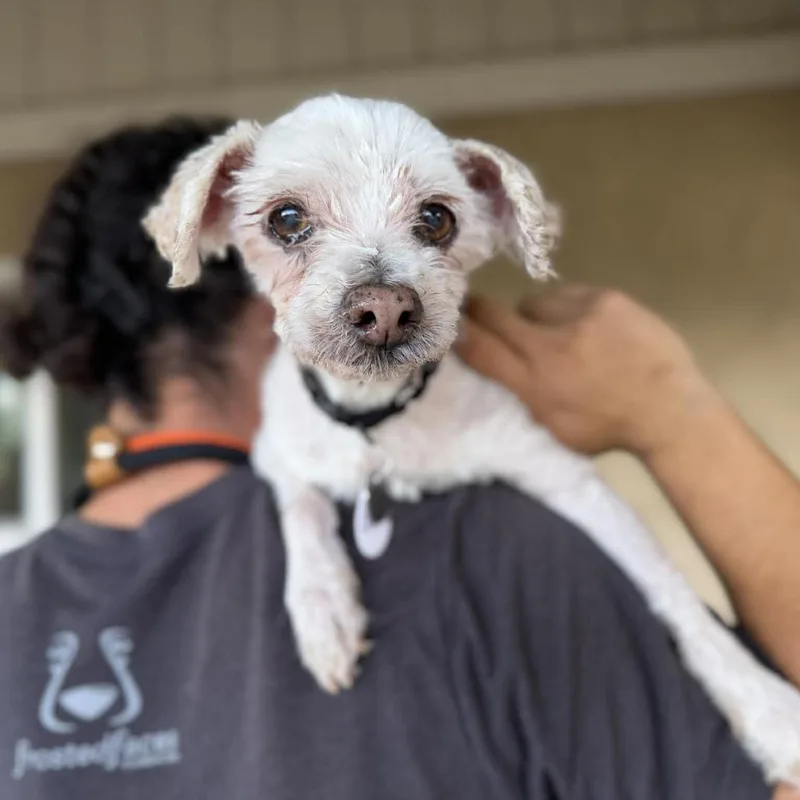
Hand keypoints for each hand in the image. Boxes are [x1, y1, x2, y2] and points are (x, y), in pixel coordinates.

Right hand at [456, 285, 722, 459]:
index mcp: (534, 384)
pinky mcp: (605, 299)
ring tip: (557, 333)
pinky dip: (568, 308)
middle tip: (480, 313)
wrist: (670, 409)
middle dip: (481, 312)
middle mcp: (550, 347)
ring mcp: (579, 318)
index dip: (458, 331)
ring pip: (533, 302)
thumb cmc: (606, 427)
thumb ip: (517, 392)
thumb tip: (489, 362)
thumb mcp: (551, 425)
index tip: (448, 321)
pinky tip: (585, 325)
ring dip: (535, 316)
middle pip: (495, 314)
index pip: (480, 348)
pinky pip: (567, 294)